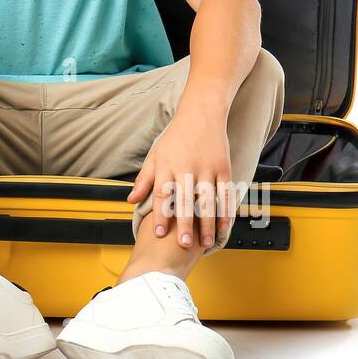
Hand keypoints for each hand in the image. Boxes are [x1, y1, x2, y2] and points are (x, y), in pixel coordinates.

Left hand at [126, 105, 233, 249]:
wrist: (201, 114)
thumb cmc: (175, 138)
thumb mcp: (155, 156)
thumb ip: (144, 180)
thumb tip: (131, 200)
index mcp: (167, 166)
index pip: (162, 195)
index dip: (159, 215)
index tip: (159, 234)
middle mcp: (186, 168)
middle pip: (185, 200)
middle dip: (184, 225)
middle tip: (183, 244)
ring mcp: (207, 168)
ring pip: (207, 201)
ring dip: (207, 224)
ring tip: (206, 243)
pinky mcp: (223, 167)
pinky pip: (225, 193)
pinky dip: (225, 211)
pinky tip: (224, 226)